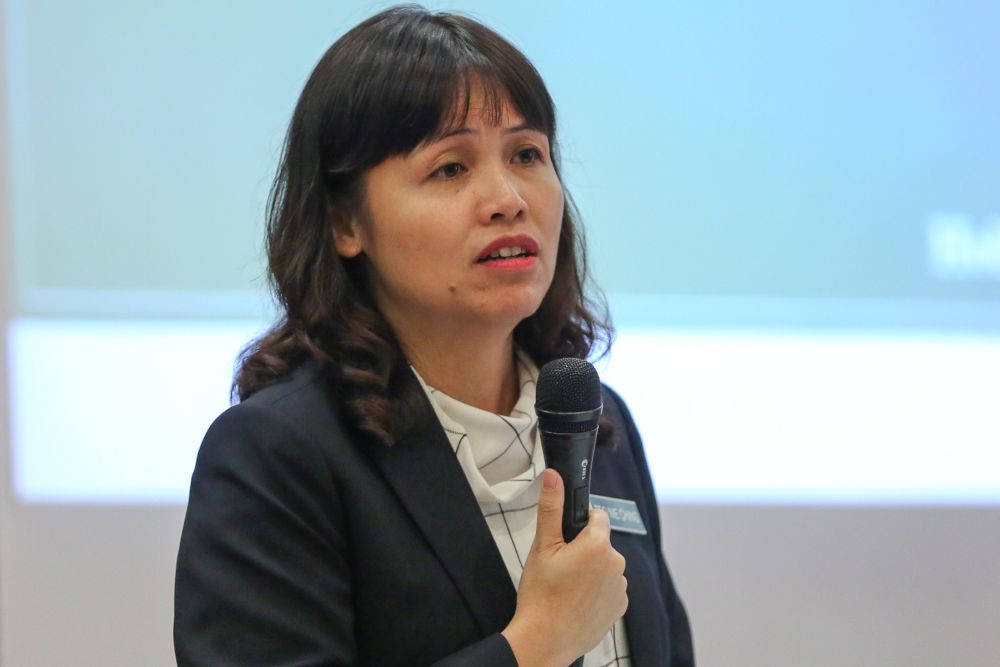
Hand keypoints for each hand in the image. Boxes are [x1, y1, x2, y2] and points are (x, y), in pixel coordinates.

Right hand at [501, 469, 627, 666]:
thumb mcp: (542, 546)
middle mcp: (617, 564)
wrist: (545, 639)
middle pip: (601, 543)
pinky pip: (609, 588)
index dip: (579, 524)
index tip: (564, 539)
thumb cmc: (541, 595)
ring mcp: (621, 587)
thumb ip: (551, 508)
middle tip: (560, 566)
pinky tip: (576, 600)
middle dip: (584, 549)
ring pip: (605, 566)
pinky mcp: (620, 607)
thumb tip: (554, 476)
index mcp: (599, 544)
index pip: (597, 516)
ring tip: (566, 587)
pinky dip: (596, 591)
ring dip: (591, 571)